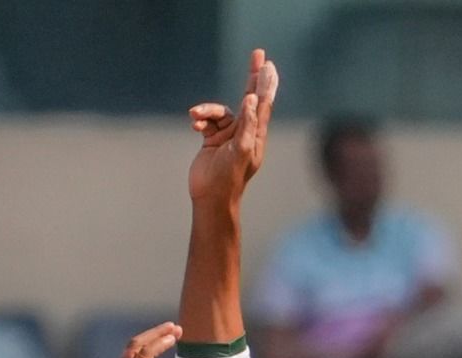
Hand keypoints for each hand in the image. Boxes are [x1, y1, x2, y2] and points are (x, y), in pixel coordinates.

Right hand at [101, 322, 180, 357]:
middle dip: (154, 334)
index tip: (163, 340)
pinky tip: (173, 338)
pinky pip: (148, 351)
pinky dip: (160, 342)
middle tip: (172, 328)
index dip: (147, 345)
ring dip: (159, 334)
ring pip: (140, 343)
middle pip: (134, 344)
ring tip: (176, 329)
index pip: (130, 356)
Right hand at [187, 49, 278, 208]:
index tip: (268, 65)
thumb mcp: (241, 150)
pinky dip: (201, 120)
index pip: (263, 104)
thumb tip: (252, 99)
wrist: (211, 198)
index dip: (265, 84)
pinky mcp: (213, 140)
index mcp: (256, 135)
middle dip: (253, 77)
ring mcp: (229, 136)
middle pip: (250, 99)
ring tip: (194, 115)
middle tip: (258, 55)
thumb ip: (248, 124)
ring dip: (207, 111)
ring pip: (220, 112)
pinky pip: (207, 121)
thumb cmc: (229, 178)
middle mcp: (245, 133)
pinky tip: (194, 124)